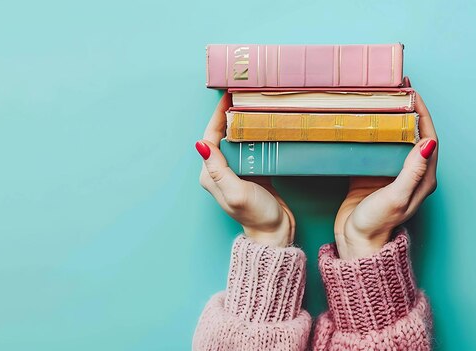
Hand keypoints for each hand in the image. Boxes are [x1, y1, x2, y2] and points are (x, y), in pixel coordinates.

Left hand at [196, 93, 294, 246]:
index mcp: (211, 174)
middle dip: (229, 115)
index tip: (227, 96)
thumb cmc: (256, 215)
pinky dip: (255, 134)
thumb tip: (200, 144)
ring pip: (237, 140)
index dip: (218, 116)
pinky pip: (250, 148)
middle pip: (222, 136)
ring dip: (243, 123)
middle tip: (241, 95)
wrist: (275, 234)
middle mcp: (220, 171)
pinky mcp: (252, 172)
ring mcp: (236, 172)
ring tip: (252, 104)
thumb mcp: (235, 192)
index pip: (210, 137)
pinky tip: (263, 124)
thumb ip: (218, 169)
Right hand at [334, 93, 438, 258]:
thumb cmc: (377, 224)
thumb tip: (428, 142)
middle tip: (394, 89)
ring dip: (387, 118)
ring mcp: (389, 173)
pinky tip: (360, 121)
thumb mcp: (396, 197)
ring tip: (378, 99)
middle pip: (411, 133)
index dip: (421, 112)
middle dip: (405, 109)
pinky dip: (370, 131)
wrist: (355, 242)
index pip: (427, 137)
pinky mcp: (370, 174)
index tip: (411, 93)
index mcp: (422, 177)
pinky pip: (373, 147)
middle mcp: (409, 173)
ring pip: (391, 138)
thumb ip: (411, 171)